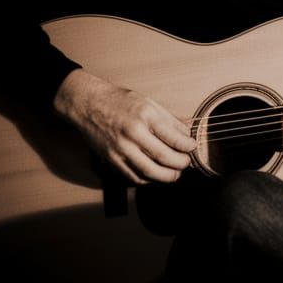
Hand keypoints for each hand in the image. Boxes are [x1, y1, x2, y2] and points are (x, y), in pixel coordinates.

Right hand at [53, 69, 196, 184]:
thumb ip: (169, 119)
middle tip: (186, 163)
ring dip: (167, 176)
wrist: (89, 105)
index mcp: (144, 116)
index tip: (192, 147)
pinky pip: (134, 177)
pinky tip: (156, 175)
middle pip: (163, 157)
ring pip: (149, 172)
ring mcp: (121, 149)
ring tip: (175, 173)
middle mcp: (133, 134)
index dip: (187, 146)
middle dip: (180, 164)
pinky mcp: (112, 161)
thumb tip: (186, 134)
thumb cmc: (119, 102)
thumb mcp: (148, 103)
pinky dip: (149, 180)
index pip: (172, 137)